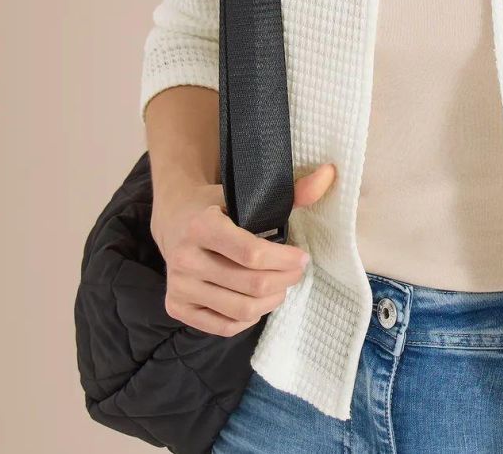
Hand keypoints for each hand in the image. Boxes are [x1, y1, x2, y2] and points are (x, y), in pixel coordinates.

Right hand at [151, 162, 336, 335]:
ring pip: (240, 309)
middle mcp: (185, 258)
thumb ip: (290, 192)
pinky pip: (223, 326)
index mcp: (202, 226)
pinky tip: (258, 302)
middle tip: (296, 272)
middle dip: (284, 280)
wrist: (173, 219)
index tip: (302, 257)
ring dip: (271, 301)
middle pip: (251, 284)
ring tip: (281, 287)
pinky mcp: (175, 307)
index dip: (285, 259)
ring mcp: (178, 286)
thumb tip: (328, 175)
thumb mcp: (245, 194)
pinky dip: (248, 318)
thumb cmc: (217, 206)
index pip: (252, 254)